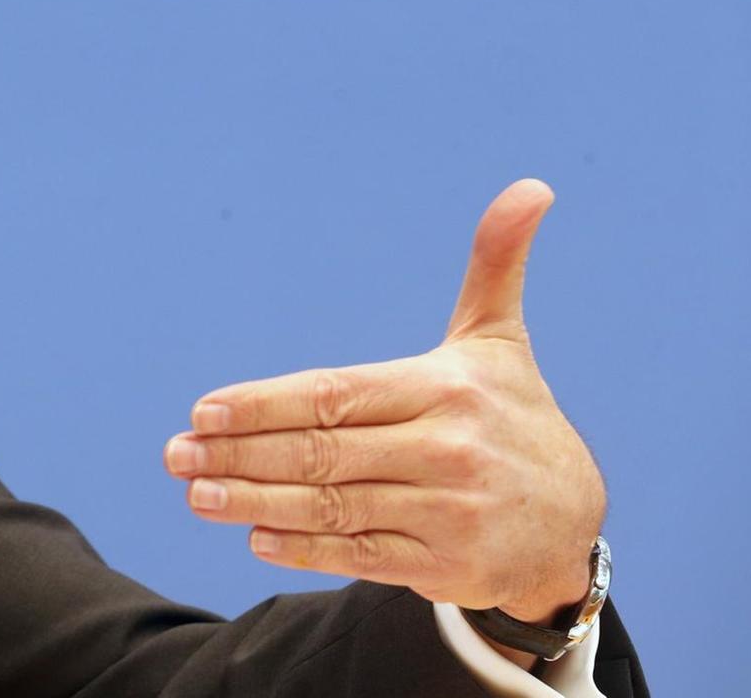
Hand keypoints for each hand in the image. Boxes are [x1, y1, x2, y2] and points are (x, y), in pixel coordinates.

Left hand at [164, 179, 605, 625]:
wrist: (575, 525)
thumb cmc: (514, 419)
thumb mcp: (500, 344)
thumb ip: (495, 265)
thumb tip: (532, 185)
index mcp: (447, 389)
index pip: (335, 395)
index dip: (265, 403)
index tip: (203, 411)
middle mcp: (448, 449)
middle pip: (323, 451)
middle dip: (240, 454)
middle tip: (176, 455)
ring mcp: (447, 511)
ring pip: (334, 507)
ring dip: (257, 503)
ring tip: (197, 494)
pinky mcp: (445, 566)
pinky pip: (361, 554)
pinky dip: (307, 548)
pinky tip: (255, 537)